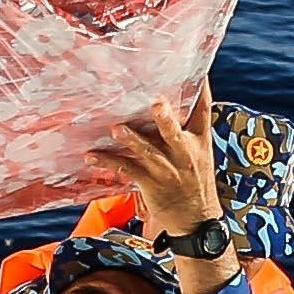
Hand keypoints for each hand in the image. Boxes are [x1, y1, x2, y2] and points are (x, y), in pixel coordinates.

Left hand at [91, 90, 230, 274]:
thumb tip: (168, 104)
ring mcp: (167, 169)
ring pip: (147, 151)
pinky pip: (126, 169)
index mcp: (200, 142)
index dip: (201, 89)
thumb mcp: (200, 156)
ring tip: (117, 129)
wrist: (197, 222)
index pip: (203, 111)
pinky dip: (107, 162)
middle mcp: (184, 153)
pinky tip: (91, 156)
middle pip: (174, 132)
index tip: (197, 70)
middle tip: (156, 103)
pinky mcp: (150, 183)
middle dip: (165, 118)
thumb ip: (186, 132)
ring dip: (131, 139)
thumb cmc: (196, 185)